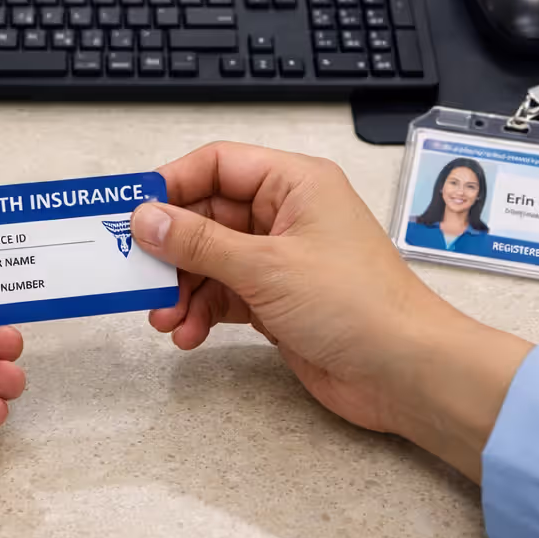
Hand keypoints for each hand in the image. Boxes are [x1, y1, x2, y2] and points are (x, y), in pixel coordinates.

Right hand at [131, 142, 530, 481]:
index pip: (217, 164)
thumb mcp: (266, 266)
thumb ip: (199, 242)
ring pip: (210, 260)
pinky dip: (201, 312)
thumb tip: (146, 217)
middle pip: (207, 216)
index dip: (172, 185)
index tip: (132, 212)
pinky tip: (187, 334)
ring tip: (163, 317)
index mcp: (294, 183)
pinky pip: (224, 294)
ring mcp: (281, 258)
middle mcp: (286, 214)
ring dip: (182, 287)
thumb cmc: (358, 305)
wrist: (406, 373)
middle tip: (137, 273)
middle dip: (171, 249)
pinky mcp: (278, 299)